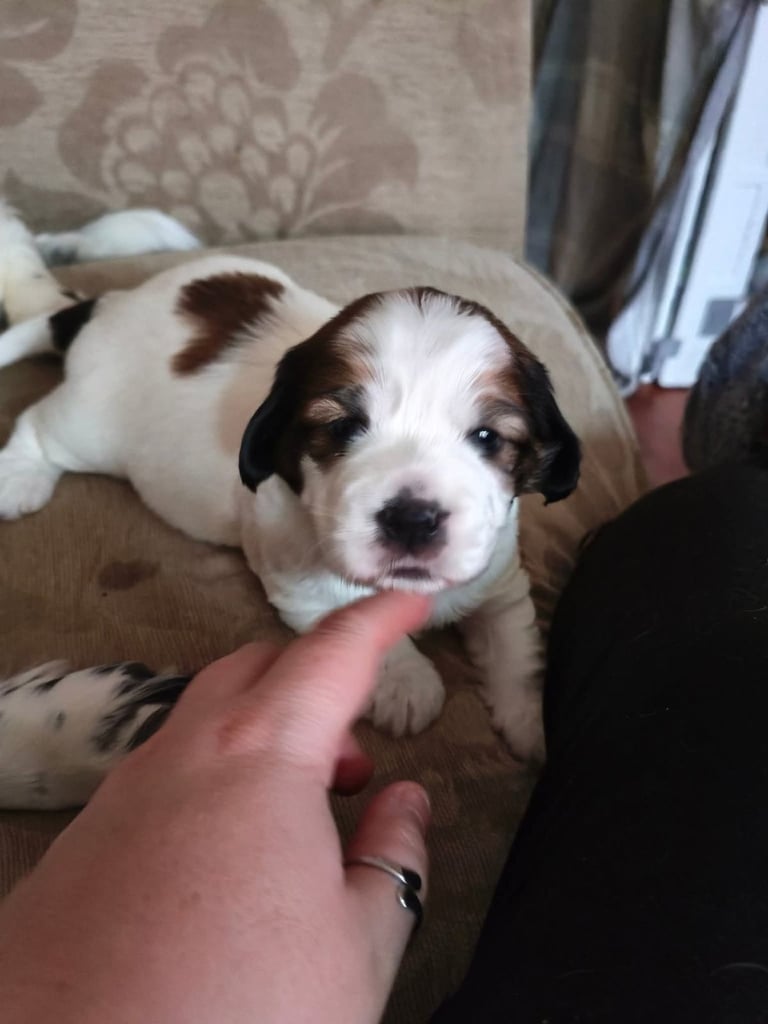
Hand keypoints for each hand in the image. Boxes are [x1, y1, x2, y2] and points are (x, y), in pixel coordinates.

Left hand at [0, 591, 431, 1023]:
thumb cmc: (242, 1012)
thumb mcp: (359, 944)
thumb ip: (395, 855)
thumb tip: (405, 802)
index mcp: (264, 756)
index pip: (335, 655)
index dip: (380, 618)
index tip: (410, 601)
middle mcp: (184, 753)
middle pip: (257, 670)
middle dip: (313, 684)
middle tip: (351, 755)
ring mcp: (121, 794)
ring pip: (201, 722)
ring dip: (259, 740)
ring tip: (293, 821)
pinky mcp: (80, 844)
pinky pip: (156, 779)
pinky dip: (205, 785)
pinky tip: (219, 866)